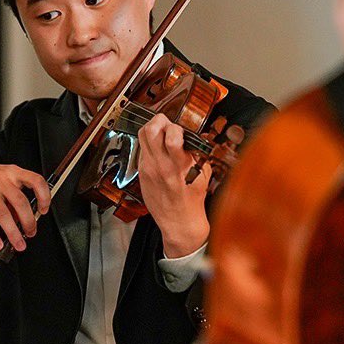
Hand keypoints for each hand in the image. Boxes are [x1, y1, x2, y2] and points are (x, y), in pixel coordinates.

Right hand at [0, 163, 50, 251]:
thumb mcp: (2, 181)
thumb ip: (14, 197)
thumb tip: (25, 219)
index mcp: (12, 171)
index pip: (36, 180)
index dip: (44, 196)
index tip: (44, 210)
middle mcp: (0, 178)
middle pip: (20, 202)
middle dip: (29, 222)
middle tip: (31, 233)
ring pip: (4, 215)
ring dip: (13, 233)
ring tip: (19, 244)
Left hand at [137, 115, 210, 257]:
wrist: (178, 222)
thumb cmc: (192, 201)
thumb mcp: (202, 174)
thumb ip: (198, 153)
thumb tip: (196, 138)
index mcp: (177, 166)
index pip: (171, 134)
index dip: (177, 128)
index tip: (181, 132)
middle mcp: (159, 165)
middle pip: (150, 128)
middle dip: (161, 121)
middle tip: (168, 126)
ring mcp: (147, 168)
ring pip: (142, 135)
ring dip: (153, 129)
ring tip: (163, 134)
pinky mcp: (141, 171)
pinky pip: (142, 148)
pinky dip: (150, 144)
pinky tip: (160, 150)